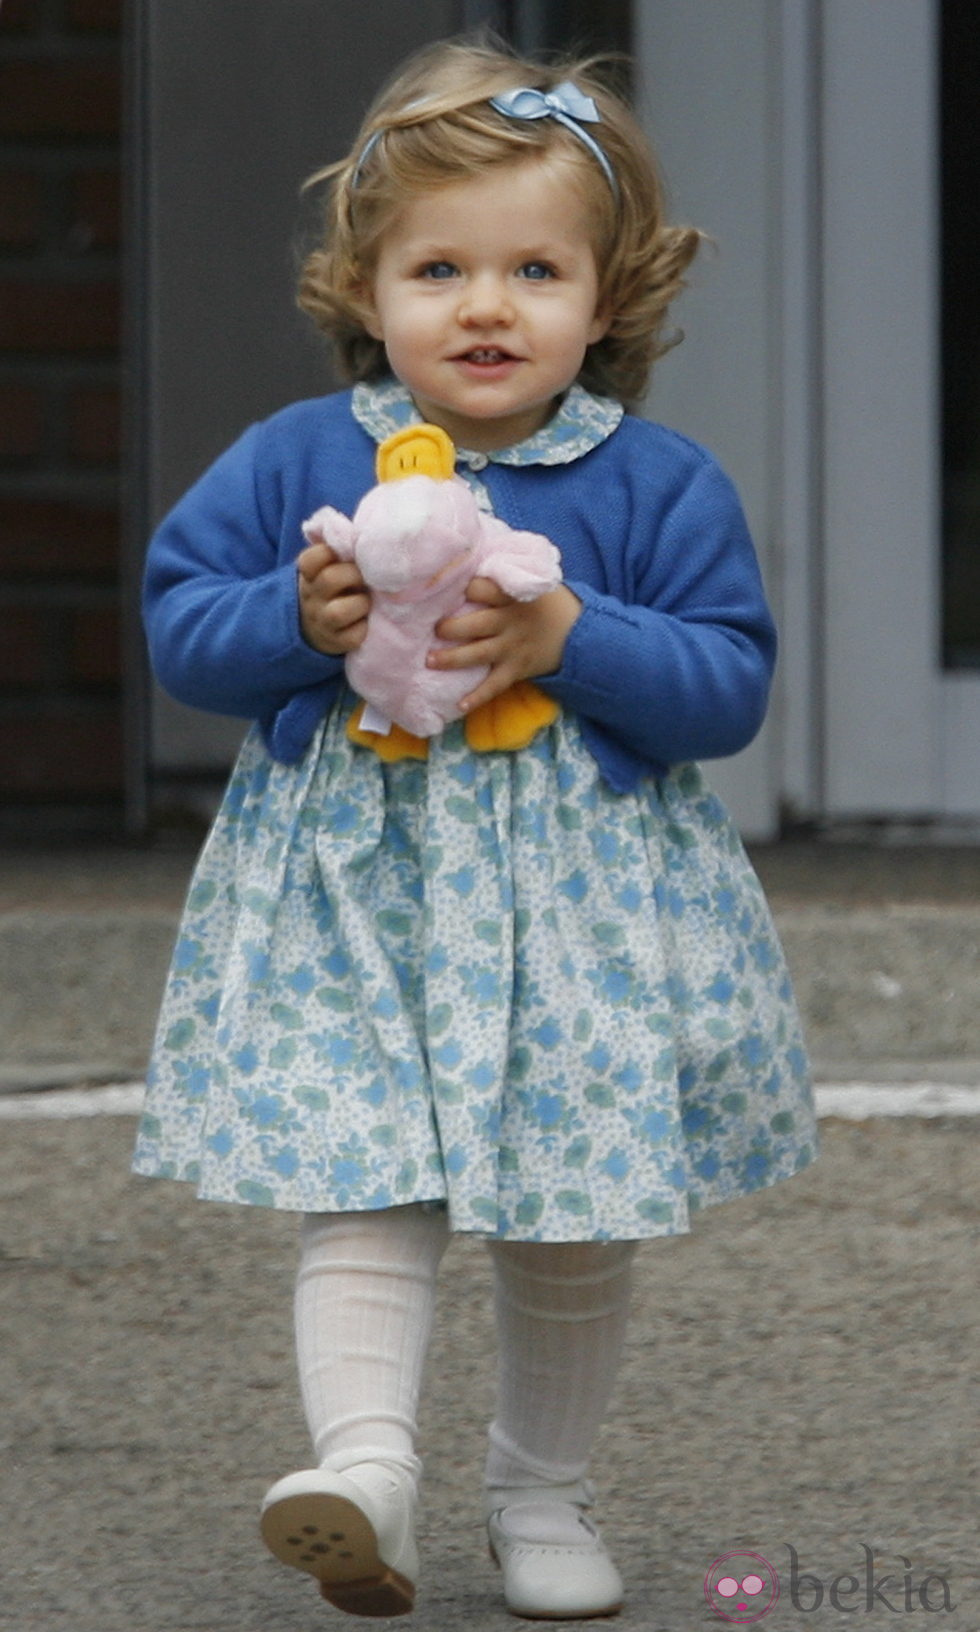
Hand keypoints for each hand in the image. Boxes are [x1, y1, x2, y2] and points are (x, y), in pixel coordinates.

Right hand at [297, 542, 369, 656]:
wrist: (313, 629)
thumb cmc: (331, 589)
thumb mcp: (325, 568)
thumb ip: (336, 549)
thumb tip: (345, 525)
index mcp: (309, 575)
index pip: (310, 559)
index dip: (329, 552)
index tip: (343, 555)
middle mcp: (312, 598)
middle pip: (330, 579)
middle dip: (353, 576)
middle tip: (364, 578)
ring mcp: (322, 622)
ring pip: (338, 612)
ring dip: (359, 604)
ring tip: (366, 602)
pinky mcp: (336, 643)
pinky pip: (353, 636)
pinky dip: (363, 629)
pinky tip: (366, 622)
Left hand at [428, 578, 580, 712]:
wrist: (580, 633)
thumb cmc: (547, 603)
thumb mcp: (533, 581)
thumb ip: (504, 575)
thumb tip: (471, 557)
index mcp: (514, 596)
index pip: (485, 588)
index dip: (466, 588)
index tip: (445, 589)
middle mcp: (512, 621)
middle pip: (477, 624)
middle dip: (452, 627)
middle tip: (434, 628)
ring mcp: (514, 647)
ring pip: (479, 653)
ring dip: (453, 658)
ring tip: (430, 660)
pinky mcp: (517, 669)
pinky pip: (495, 685)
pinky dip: (478, 696)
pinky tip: (459, 705)